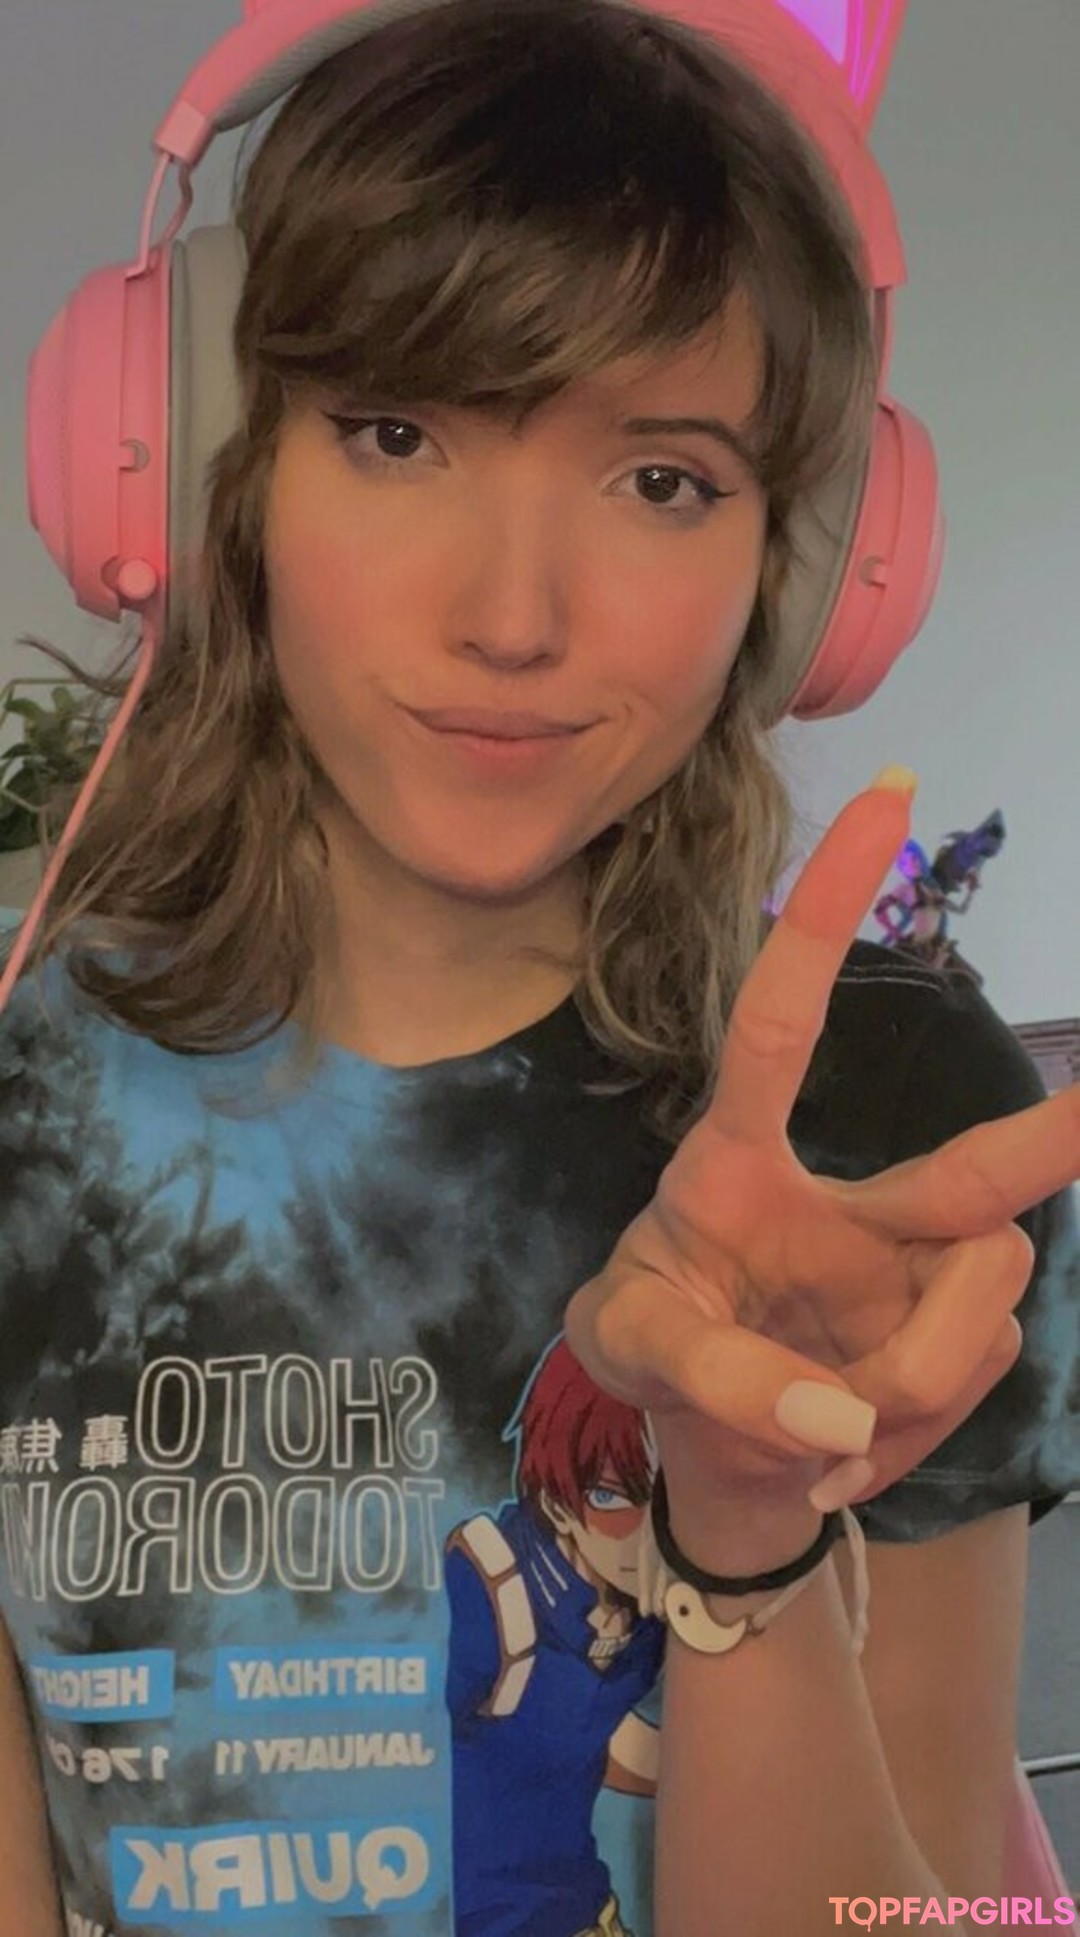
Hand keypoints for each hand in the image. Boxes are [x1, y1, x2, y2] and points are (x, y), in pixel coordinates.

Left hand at [565, 771, 1079, 1532]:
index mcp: (742, 1162)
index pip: (781, 1023)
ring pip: (978, 1302)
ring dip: (906, 1384)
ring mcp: (918, 1272)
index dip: (830, 916)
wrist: (723, 1457)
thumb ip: (712, 1374)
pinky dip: (903, 1435)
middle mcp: (853, 1201)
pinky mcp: (961, 1338)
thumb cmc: (659, 1353)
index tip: (888, 796)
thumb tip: (833, 1413)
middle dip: (1052, 1139)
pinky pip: (972, 1377)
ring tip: (819, 1434)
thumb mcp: (632, 1354)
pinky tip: (844, 1450)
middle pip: (969, 1171)